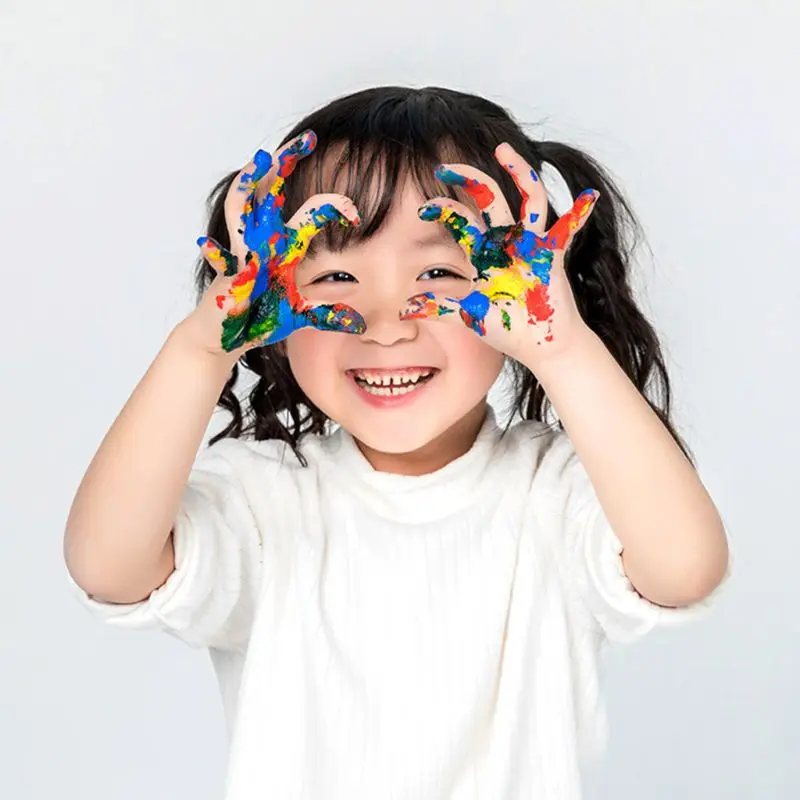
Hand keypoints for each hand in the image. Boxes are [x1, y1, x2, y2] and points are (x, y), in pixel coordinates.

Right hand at [190, 130, 365, 355]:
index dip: (329, 203)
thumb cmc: (259, 318)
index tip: (351, 210)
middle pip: (271, 191)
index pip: (306, 209)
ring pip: (243, 207)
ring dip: (249, 183)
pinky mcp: (230, 276)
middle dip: (286, 162)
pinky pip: (224, 259)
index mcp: (281, 245)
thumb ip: (327, 311)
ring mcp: (244, 253)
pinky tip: (215, 246)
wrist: (222, 336)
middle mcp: (261, 240)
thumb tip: (358, 318)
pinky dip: (220, 255)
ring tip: (260, 159)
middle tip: (308, 138)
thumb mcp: (298, 313)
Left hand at [400, 142, 597, 363]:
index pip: (461, 220)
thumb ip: (441, 307)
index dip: (443, 209)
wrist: (539, 344)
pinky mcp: (552, 257)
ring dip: (520, 173)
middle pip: (490, 198)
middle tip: (446, 166)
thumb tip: (406, 310)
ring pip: (528, 200)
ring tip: (503, 149)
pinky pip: (566, 231)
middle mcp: (506, 242)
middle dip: (469, 178)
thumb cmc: (508, 327)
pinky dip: (579, 214)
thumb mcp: (469, 314)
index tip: (424, 209)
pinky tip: (589, 197)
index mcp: (484, 252)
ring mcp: (531, 246)